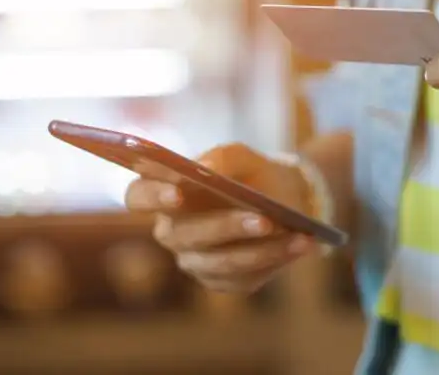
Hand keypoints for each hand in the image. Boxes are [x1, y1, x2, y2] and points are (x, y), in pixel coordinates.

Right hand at [124, 143, 315, 293]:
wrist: (284, 198)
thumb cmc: (251, 174)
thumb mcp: (242, 156)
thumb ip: (223, 157)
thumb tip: (206, 170)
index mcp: (166, 196)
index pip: (137, 196)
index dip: (152, 195)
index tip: (178, 191)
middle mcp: (173, 233)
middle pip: (184, 235)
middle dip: (225, 226)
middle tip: (263, 219)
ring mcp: (195, 261)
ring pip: (221, 261)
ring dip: (261, 248)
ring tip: (294, 232)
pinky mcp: (223, 281)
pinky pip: (244, 276)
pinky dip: (275, 258)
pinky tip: (300, 244)